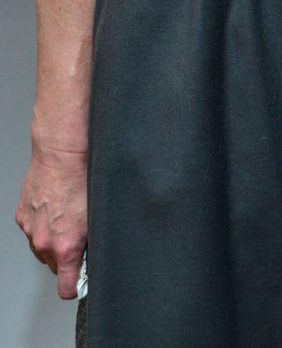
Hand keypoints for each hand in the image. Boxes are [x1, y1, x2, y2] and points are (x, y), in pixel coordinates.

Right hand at [16, 147, 87, 298]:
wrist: (62, 155)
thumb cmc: (84, 179)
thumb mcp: (97, 216)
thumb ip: (92, 242)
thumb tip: (92, 256)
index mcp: (66, 246)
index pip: (66, 287)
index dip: (74, 286)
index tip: (81, 279)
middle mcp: (45, 242)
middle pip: (54, 266)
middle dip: (65, 258)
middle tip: (78, 237)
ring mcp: (31, 229)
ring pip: (42, 248)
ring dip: (52, 240)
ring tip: (66, 217)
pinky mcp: (22, 216)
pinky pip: (32, 230)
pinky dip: (42, 224)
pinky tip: (54, 207)